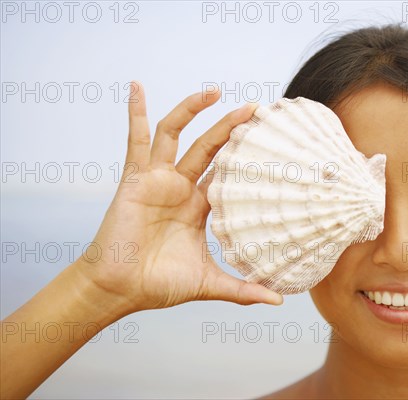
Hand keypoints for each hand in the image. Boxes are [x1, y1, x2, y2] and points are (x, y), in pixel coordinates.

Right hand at [76, 82, 282, 312]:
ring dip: (192, 110)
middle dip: (231, 127)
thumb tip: (278, 301)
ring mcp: (157, 179)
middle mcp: (180, 188)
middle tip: (256, 108)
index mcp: (199, 207)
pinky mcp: (135, 178)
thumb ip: (242, 289)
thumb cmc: (159, 285)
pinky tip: (137, 87)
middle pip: (209, 147)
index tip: (269, 141)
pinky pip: (136, 139)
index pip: (226, 173)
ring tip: (215, 92)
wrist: (120, 290)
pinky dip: (136, 113)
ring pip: (177, 134)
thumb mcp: (209, 283)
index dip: (244, 157)